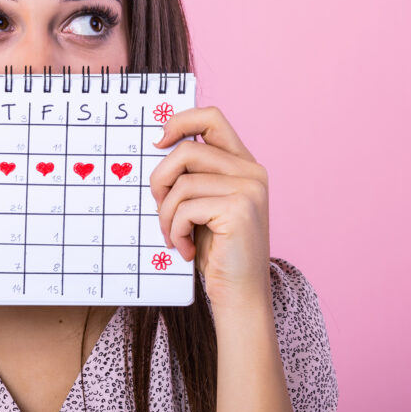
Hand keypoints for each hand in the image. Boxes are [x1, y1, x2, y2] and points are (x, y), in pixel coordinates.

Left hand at [149, 105, 271, 306]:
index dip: (180, 121)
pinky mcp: (239, 210)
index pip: (212, 117)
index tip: (159, 141)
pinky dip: (175, 230)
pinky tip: (185, 248)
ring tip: (173, 235)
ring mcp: (249, 189)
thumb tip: (160, 145)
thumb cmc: (217, 251)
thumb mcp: (203, 204)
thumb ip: (192, 175)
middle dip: (161, 180)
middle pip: (187, 150)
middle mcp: (251, 171)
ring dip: (166, 214)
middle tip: (159, 208)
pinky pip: (186, 207)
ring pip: (182, 183)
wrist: (240, 294)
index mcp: (243, 164)